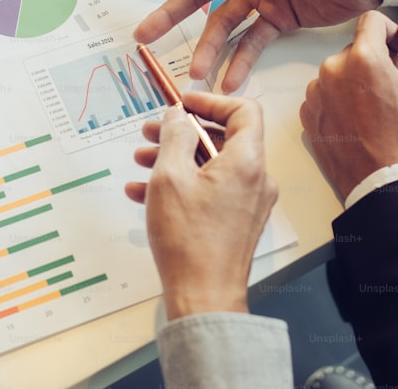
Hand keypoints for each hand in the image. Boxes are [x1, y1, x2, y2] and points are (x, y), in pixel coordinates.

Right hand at [126, 92, 276, 319]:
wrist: (203, 297)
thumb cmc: (188, 240)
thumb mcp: (170, 177)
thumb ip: (174, 136)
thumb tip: (177, 115)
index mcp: (247, 161)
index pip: (244, 110)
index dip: (212, 100)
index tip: (182, 103)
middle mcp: (255, 179)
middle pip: (223, 138)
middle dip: (182, 132)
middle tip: (151, 131)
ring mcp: (248, 202)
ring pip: (212, 165)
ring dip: (176, 158)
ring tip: (141, 160)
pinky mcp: (237, 221)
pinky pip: (210, 190)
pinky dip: (182, 184)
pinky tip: (143, 192)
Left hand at [299, 11, 397, 199]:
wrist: (380, 182)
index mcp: (363, 58)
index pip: (372, 20)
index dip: (391, 32)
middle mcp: (332, 70)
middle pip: (357, 48)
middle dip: (377, 61)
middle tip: (395, 89)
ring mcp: (316, 92)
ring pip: (340, 71)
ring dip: (357, 81)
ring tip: (376, 109)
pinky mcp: (308, 112)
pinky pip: (326, 93)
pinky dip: (341, 100)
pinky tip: (359, 120)